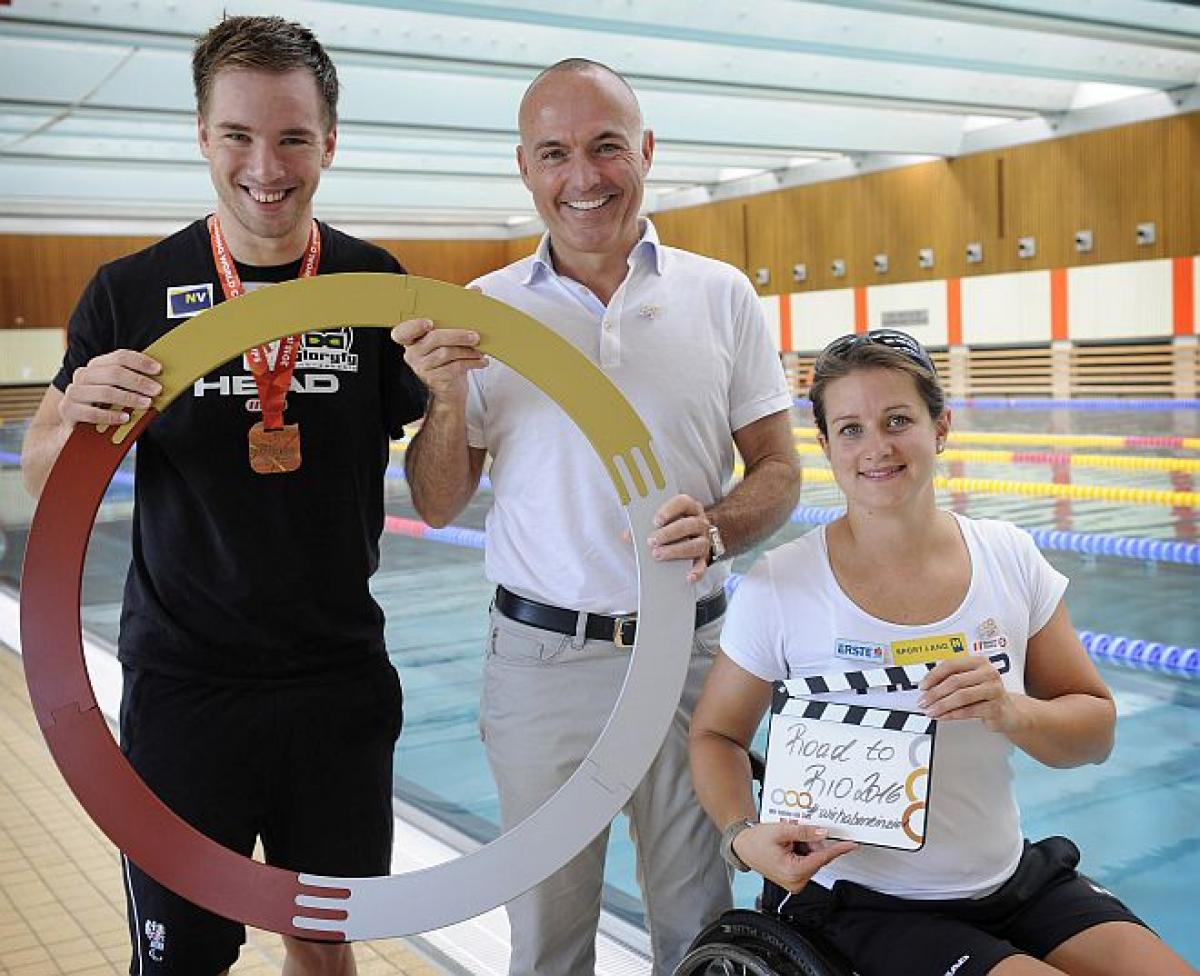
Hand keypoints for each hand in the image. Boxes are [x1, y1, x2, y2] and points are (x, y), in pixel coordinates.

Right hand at [60, 350, 161, 428]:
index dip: (140, 361)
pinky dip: (111, 416)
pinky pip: (92, 413)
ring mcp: (74, 392)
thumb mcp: (119, 394)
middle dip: (138, 381)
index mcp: (97, 366)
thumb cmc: (105, 409)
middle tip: (157, 390)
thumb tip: (159, 384)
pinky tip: (126, 419)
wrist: (75, 430)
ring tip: (146, 404)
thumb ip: (133, 386)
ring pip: (105, 392)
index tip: (159, 370)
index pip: (120, 356)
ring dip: (129, 398)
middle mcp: (84, 375)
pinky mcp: (68, 410)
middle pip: (114, 373)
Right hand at [391, 318, 486, 401]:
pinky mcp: (434, 379)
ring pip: (446, 353)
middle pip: (434, 339)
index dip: (414, 326)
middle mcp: (412, 354)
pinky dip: (471, 362)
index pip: (402, 332)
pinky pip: (455, 366)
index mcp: (412, 340)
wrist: (450, 391)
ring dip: (467, 351)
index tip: (429, 323)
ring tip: (480, 350)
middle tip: (475, 336)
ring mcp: (422, 367)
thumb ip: (448, 329)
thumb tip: (471, 309)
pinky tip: (481, 361)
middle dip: (457, 336)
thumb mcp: (445, 344)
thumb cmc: (448, 362)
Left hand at [648, 494, 714, 582]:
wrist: (694, 536)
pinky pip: (703, 565)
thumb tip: (626, 536)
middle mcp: (700, 522)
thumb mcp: (661, 521)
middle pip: (689, 525)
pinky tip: (688, 577)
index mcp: (689, 508)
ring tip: (658, 555)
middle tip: (651, 541)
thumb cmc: (673, 526)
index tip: (655, 521)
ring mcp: (704, 540)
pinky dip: (697, 571)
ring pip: (696, 544)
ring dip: (677, 550)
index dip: (669, 511)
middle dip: (669, 533)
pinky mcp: (705, 558)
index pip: (682, 503)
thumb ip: (644, 525)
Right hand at [734, 822, 855, 892]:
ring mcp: (795, 882)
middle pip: (817, 858)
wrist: (742, 847)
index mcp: (792, 872)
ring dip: (805, 846)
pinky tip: (789, 846)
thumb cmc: (756, 841)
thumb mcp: (781, 831)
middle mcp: (796, 882)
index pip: (821, 858)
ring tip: (788, 840)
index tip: (851, 845)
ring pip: (813, 859)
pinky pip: (807, 862)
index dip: (838, 850)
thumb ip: (804, 832)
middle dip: (811, 842)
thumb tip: (822, 833)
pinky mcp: (794, 880)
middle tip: (794, 833)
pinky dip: (802, 851)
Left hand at [919, 655, 1024, 733]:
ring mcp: (994, 690)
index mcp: (979, 662)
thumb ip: (952, 680)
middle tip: (923, 701)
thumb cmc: (986, 694)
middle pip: (955, 681)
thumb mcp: (970, 682)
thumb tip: (927, 688)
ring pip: (961, 696)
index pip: (951, 665)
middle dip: (935, 693)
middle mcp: (988, 673)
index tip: (922, 686)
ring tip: (930, 711)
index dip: (933, 676)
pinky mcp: (995, 707)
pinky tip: (942, 716)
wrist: (1011, 712)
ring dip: (941, 705)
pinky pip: (968, 711)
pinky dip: (952, 714)